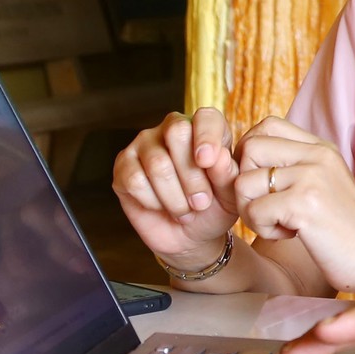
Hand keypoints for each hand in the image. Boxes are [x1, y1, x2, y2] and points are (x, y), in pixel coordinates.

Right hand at [112, 108, 242, 266]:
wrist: (190, 236)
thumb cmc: (213, 208)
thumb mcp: (230, 195)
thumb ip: (227, 174)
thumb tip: (218, 157)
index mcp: (204, 128)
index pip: (205, 117)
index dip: (207, 136)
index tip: (207, 162)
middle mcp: (171, 128)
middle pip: (177, 132)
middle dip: (191, 176)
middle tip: (201, 203)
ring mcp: (144, 145)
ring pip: (157, 162)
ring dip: (174, 197)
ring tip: (184, 211)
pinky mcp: (124, 165)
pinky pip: (135, 180)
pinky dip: (152, 201)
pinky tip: (160, 207)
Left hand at [236, 117, 354, 293]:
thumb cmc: (344, 228)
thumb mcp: (325, 184)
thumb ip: (296, 165)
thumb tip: (246, 154)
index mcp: (321, 148)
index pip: (266, 126)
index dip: (250, 154)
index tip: (263, 183)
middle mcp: (317, 155)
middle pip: (248, 148)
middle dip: (244, 183)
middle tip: (266, 207)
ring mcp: (312, 177)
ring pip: (243, 182)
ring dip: (251, 210)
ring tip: (279, 223)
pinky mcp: (304, 204)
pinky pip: (254, 211)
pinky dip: (264, 230)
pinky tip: (290, 235)